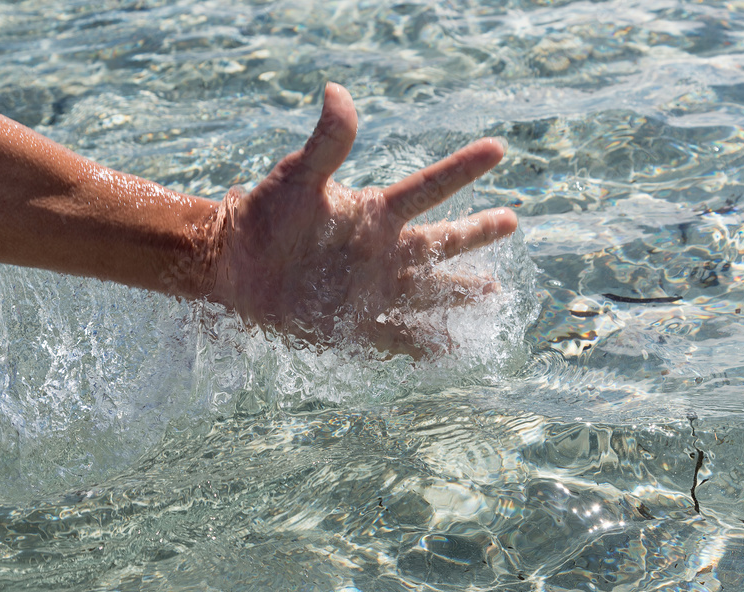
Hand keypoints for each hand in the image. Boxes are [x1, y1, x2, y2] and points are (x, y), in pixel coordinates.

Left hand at [194, 83, 516, 356]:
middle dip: (477, 234)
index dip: (463, 170)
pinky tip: (449, 348)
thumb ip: (327, 143)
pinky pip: (399, 337)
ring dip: (460, 294)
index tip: (498, 148)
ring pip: (430, 293)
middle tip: (510, 222)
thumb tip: (337, 91)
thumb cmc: (264, 216)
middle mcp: (383, 253)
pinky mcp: (356, 326)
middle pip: (442, 243)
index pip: (429, 190)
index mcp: (376, 216)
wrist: (233, 266)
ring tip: (493, 293)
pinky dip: (425, 344)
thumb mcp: (299, 178)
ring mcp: (373, 292)